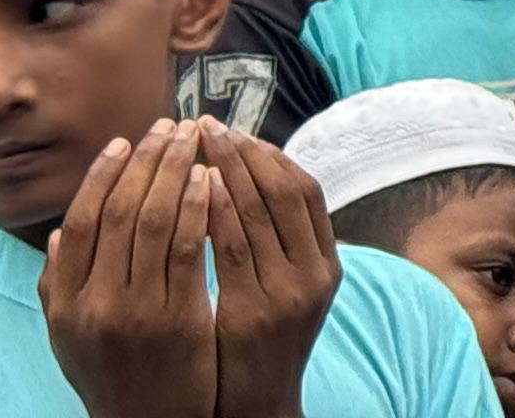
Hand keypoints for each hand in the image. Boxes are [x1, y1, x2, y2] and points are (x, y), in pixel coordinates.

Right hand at [41, 125, 217, 417]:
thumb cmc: (115, 373)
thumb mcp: (71, 336)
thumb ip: (59, 287)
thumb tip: (61, 231)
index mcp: (63, 304)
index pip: (79, 222)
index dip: (101, 176)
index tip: (123, 141)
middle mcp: (92, 304)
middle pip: (119, 212)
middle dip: (145, 160)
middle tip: (168, 125)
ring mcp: (135, 312)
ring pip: (154, 221)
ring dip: (175, 170)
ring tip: (194, 138)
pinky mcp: (178, 318)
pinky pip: (189, 248)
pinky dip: (198, 206)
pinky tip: (212, 177)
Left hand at [199, 123, 339, 417]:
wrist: (257, 408)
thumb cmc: (260, 349)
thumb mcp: (286, 294)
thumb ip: (280, 248)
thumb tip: (253, 188)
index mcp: (325, 264)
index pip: (305, 190)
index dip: (271, 155)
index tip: (237, 132)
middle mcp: (314, 273)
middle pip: (282, 193)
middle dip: (242, 154)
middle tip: (206, 125)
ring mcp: (286, 293)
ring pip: (256, 214)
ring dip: (223, 173)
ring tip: (192, 148)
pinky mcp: (252, 313)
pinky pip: (230, 249)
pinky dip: (212, 213)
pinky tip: (189, 192)